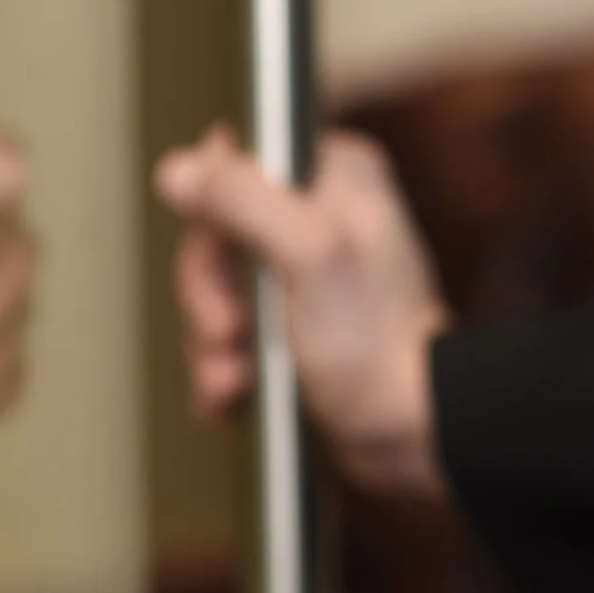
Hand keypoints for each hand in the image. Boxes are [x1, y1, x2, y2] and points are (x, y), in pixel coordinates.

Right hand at [156, 125, 447, 500]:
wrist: (413, 428)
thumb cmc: (375, 341)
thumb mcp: (311, 254)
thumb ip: (245, 200)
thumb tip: (179, 167)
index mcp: (336, 175)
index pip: (237, 164)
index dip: (212, 217)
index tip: (220, 260)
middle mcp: (321, 214)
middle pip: (215, 236)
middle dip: (208, 296)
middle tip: (228, 334)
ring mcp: (306, 274)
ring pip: (215, 292)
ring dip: (211, 344)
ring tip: (233, 381)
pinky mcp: (294, 326)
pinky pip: (229, 336)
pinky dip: (222, 369)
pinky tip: (232, 398)